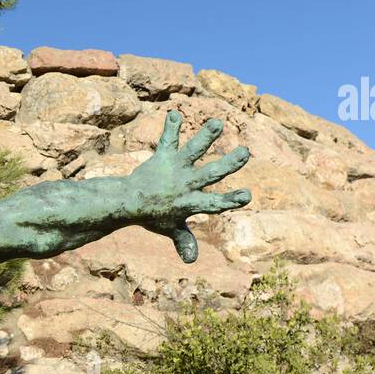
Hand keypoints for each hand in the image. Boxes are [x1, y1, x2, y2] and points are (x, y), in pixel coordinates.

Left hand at [127, 110, 250, 261]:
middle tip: (245, 153)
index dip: (231, 200)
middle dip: (228, 164)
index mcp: (191, 202)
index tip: (247, 195)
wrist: (127, 202)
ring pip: (193, 150)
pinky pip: (168, 139)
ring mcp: (175, 169)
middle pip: (210, 174)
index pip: (215, 203)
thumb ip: (185, 241)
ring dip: (204, 136)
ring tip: (217, 123)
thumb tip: (191, 262)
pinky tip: (174, 112)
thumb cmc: (153, 215)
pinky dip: (172, 126)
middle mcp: (186, 184)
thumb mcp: (171, 229)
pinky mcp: (163, 156)